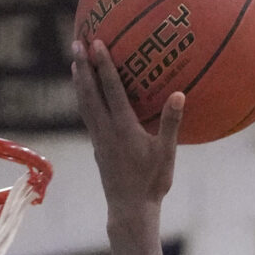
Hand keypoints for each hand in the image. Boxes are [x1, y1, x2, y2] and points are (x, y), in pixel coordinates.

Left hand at [71, 36, 183, 214]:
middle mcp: (106, 131)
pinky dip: (84, 100)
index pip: (110, 90)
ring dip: (79, 82)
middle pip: (89, 93)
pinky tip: (85, 94)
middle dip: (82, 66)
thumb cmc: (151, 184)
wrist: (129, 211)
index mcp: (123, 128)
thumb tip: (179, 94)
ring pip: (85, 104)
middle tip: (76, 42)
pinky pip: (88, 117)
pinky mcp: (97, 148)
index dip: (103, 65)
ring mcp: (99, 140)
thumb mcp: (166, 154)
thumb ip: (171, 123)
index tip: (96, 43)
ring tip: (75, 63)